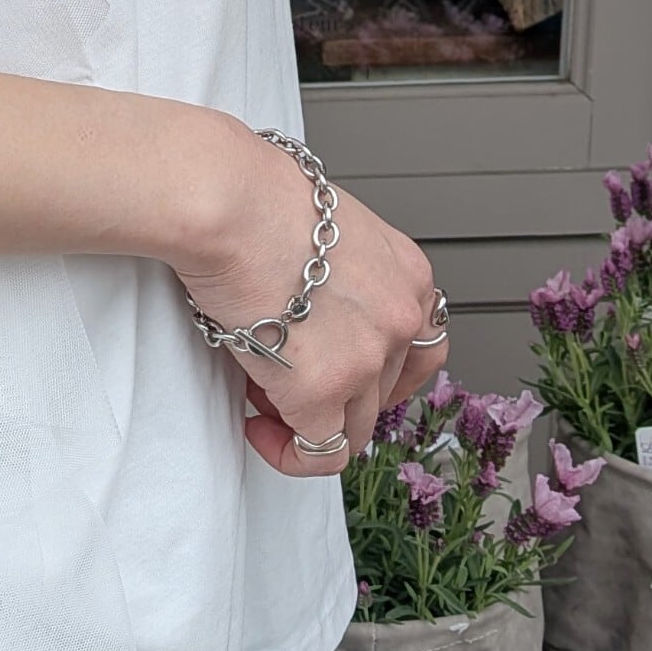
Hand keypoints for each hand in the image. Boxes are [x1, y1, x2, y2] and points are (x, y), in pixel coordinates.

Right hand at [174, 124, 444, 477]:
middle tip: (284, 375)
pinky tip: (256, 426)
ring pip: (355, 428)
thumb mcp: (326, 227)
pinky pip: (319, 452)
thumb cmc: (257, 198)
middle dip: (335, 394)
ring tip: (261, 392)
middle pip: (384, 393)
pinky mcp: (323, 389)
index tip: (342, 372)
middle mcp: (401, 319)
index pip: (421, 347)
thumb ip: (337, 272)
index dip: (379, 371)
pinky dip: (289, 451)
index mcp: (408, 275)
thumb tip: (307, 308)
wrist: (230, 203)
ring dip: (308, 419)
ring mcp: (367, 358)